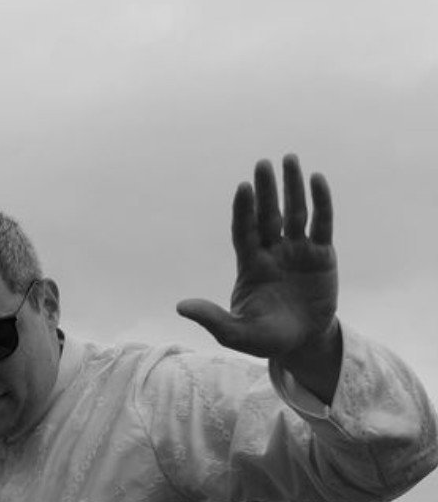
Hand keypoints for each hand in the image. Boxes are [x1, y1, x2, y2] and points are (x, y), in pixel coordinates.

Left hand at [177, 154, 337, 360]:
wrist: (302, 342)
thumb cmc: (265, 338)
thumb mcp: (236, 333)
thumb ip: (212, 319)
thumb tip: (180, 307)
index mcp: (250, 265)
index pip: (244, 232)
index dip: (243, 211)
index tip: (243, 187)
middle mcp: (272, 253)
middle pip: (268, 215)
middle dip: (265, 191)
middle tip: (262, 163)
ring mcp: (297, 251)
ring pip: (295, 213)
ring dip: (292, 187)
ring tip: (290, 159)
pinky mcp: (322, 255)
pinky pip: (321, 223)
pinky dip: (320, 202)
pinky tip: (317, 179)